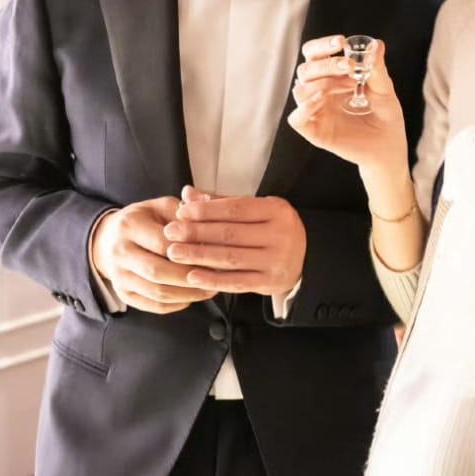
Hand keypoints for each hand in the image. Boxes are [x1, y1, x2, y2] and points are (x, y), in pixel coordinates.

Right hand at [90, 197, 222, 313]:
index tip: (215, 254)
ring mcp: (119, 276)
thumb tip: (208, 204)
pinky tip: (193, 297)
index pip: (163, 243)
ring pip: (158, 292)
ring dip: (188, 294)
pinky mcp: (124, 294)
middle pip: (159, 272)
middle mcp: (120, 252)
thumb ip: (185, 208)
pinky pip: (154, 305)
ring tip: (210, 290)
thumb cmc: (144, 221)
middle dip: (191, 277)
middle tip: (216, 277)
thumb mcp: (161, 206)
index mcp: (129, 225)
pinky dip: (177, 304)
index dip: (191, 250)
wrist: (109, 239)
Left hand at [163, 189, 306, 296]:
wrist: (304, 257)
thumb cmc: (271, 229)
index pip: (235, 208)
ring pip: (230, 258)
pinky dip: (212, 279)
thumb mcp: (255, 210)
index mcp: (277, 210)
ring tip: (174, 253)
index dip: (205, 211)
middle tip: (170, 233)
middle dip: (196, 233)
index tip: (181, 213)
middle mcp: (281, 235)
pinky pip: (236, 282)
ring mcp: (277, 261)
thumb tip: (187, 193)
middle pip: (230, 234)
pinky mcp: (270, 282)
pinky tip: (192, 276)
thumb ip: (221, 202)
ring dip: (198, 256)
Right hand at [289, 35, 407, 175]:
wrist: (390, 146)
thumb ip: (376, 68)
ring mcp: (316, 112)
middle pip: (305, 69)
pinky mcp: (315, 132)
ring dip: (323, 83)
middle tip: (349, 65)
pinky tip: (322, 99)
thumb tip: (376, 44)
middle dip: (326, 64)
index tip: (341, 42)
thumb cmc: (385, 116)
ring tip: (351, 86)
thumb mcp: (384, 89)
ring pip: (300, 90)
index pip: (313, 55)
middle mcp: (319, 92)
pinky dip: (304, 108)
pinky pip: (296, 119)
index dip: (322, 46)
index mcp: (331, 77)